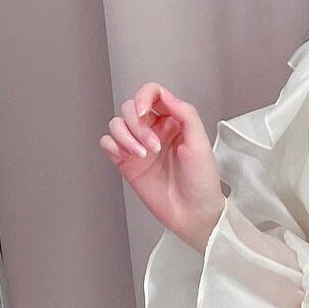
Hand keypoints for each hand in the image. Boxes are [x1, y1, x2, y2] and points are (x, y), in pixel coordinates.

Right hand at [100, 84, 224, 252]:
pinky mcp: (126, 162)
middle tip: (153, 147)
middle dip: (137, 125)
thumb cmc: (201, 182)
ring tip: (144, 155)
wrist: (193, 213)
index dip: (143, 97)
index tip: (144, 113)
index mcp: (173, 121)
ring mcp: (139, 145)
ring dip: (126, 136)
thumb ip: (185, 114)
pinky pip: (107, 142)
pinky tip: (128, 157)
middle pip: (130, 107)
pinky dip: (113, 145)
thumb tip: (165, 95)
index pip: (153, 94)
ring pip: (116, 123)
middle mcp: (154, 130)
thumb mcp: (200, 143)